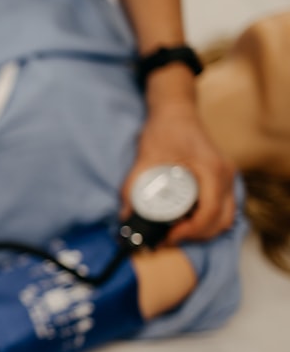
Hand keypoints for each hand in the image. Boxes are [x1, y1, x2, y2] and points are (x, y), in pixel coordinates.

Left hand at [121, 98, 236, 243]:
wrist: (176, 112)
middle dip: (195, 236)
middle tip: (168, 239)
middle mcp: (226, 176)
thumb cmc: (164, 130)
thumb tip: (125, 215)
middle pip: (221, 221)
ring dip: (202, 231)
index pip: (210, 212)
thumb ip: (134, 186)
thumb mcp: (145, 158)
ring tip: (174, 232)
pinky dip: (205, 221)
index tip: (169, 237)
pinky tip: (183, 221)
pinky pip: (221, 210)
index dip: (190, 231)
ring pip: (224, 218)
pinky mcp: (221, 182)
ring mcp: (227, 179)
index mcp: (212, 170)